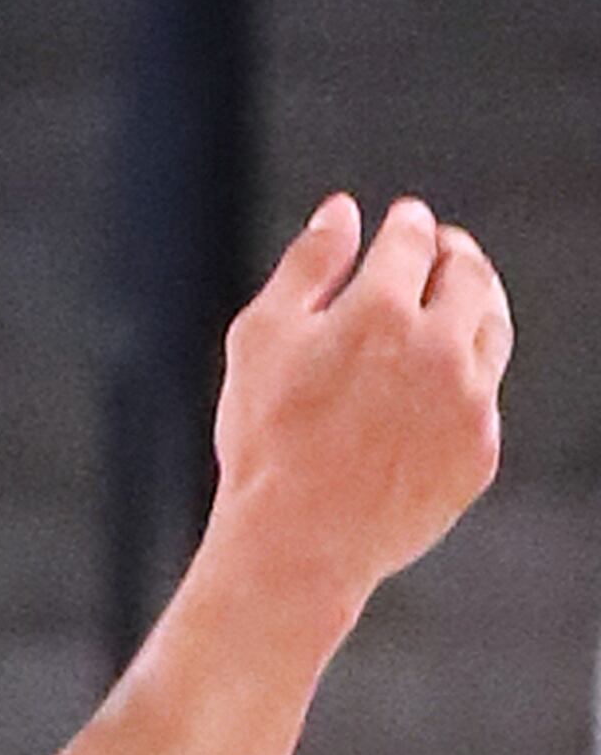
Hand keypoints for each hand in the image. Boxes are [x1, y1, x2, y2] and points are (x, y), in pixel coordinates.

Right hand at [210, 193, 509, 613]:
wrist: (299, 542)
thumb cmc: (266, 439)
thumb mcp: (261, 338)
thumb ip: (306, 266)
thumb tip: (341, 211)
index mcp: (382, 310)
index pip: (413, 239)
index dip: (409, 222)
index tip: (404, 219)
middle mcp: (440, 348)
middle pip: (469, 274)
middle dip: (454, 252)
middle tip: (441, 249)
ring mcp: (469, 401)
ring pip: (493, 328)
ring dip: (477, 301)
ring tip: (456, 299)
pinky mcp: (480, 449)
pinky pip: (485, 394)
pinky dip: (469, 371)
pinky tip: (442, 375)